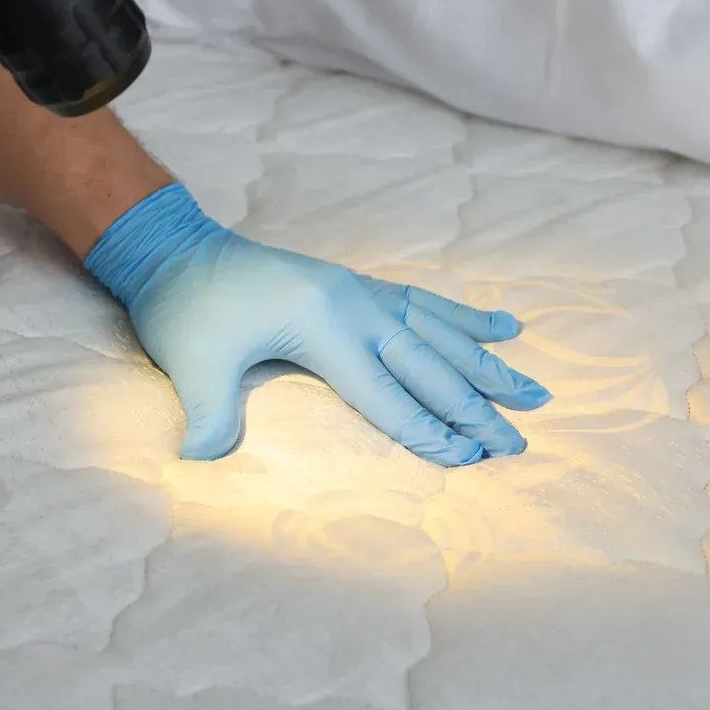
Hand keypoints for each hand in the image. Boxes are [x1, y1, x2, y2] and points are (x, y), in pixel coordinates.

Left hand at [85, 185, 551, 464]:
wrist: (175, 248)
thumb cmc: (185, 310)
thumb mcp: (191, 366)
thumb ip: (205, 414)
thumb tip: (196, 459)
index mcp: (322, 325)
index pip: (386, 393)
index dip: (426, 431)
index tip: (469, 461)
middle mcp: (353, 303)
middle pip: (427, 365)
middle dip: (475, 408)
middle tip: (520, 444)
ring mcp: (359, 290)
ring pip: (438, 331)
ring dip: (486, 364)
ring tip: (535, 393)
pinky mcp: (355, 285)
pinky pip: (423, 302)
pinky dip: (464, 316)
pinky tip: (504, 324)